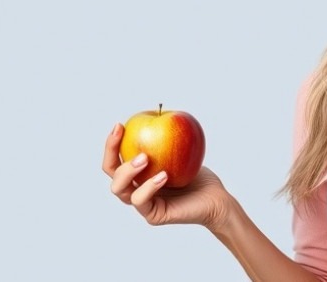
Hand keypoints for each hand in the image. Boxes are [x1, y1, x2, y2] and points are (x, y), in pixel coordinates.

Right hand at [102, 123, 233, 230]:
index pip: (116, 158)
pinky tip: (163, 175)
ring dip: (128, 170)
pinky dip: (149, 186)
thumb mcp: (182, 150)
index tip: (120, 125)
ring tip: (145, 158)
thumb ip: (166, 137)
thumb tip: (157, 111)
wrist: (215, 199)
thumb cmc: (198, 174)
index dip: (112, 143)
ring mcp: (143, 203)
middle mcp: (136, 187)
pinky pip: (141, 200)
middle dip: (112, 153)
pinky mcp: (153, 215)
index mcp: (138, 173)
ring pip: (119, 189)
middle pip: (111, 173)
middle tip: (126, 138)